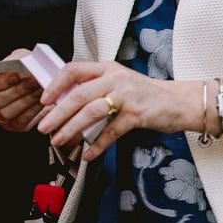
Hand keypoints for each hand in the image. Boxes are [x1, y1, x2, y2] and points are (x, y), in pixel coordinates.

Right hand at [0, 48, 44, 131]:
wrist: (39, 79)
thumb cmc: (25, 67)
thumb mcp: (19, 58)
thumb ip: (17, 61)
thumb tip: (23, 65)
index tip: (16, 75)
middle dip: (17, 90)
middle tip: (33, 81)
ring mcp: (0, 116)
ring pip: (8, 112)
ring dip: (26, 99)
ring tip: (39, 88)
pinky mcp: (15, 125)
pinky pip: (21, 121)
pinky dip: (33, 110)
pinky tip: (41, 100)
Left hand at [36, 61, 197, 160]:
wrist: (178, 101)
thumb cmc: (144, 93)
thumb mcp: (118, 82)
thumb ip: (95, 87)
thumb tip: (64, 104)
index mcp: (107, 68)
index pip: (74, 69)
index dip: (56, 84)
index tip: (44, 99)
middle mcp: (115, 78)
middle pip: (79, 94)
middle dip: (58, 112)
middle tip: (44, 126)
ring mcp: (126, 96)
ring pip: (92, 112)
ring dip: (72, 128)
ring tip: (59, 140)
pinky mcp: (137, 114)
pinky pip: (111, 131)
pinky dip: (97, 144)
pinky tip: (87, 154)